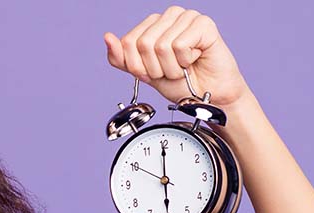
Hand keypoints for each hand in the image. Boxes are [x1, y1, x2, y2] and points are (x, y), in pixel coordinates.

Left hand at [103, 6, 248, 107]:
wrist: (206, 96)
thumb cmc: (179, 83)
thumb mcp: (143, 73)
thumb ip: (122, 58)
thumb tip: (107, 37)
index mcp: (152, 24)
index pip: (127, 42)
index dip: (138, 66)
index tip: (155, 72)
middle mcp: (169, 15)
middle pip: (143, 44)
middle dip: (155, 68)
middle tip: (172, 70)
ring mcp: (187, 17)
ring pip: (161, 46)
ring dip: (171, 67)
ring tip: (184, 66)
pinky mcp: (203, 24)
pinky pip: (179, 46)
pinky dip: (185, 61)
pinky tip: (195, 58)